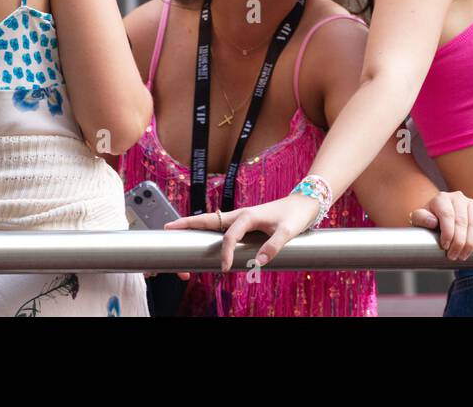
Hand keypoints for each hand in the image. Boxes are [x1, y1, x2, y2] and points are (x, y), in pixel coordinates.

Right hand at [164, 193, 319, 272]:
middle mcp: (240, 214)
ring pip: (212, 221)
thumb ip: (273, 246)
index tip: (226, 269)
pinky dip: (206, 229)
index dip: (225, 252)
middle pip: (209, 219)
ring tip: (175, 229)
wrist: (305, 202)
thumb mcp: (288, 231)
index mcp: (248, 215)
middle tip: (168, 228)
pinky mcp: (244, 222)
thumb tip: (258, 262)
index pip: (229, 235)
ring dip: (194, 225)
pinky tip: (199, 235)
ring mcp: (241, 217)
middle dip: (188, 224)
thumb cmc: (296, 215)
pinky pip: (220, 226)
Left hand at [407, 190, 472, 260]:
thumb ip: (420, 218)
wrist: (439, 219)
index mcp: (442, 198)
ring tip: (463, 255)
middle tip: (453, 256)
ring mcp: (471, 203)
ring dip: (470, 243)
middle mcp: (458, 197)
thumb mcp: (418, 220)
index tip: (444, 246)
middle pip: (462, 221)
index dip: (448, 233)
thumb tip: (432, 221)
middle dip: (458, 242)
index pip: (447, 215)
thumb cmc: (429, 221)